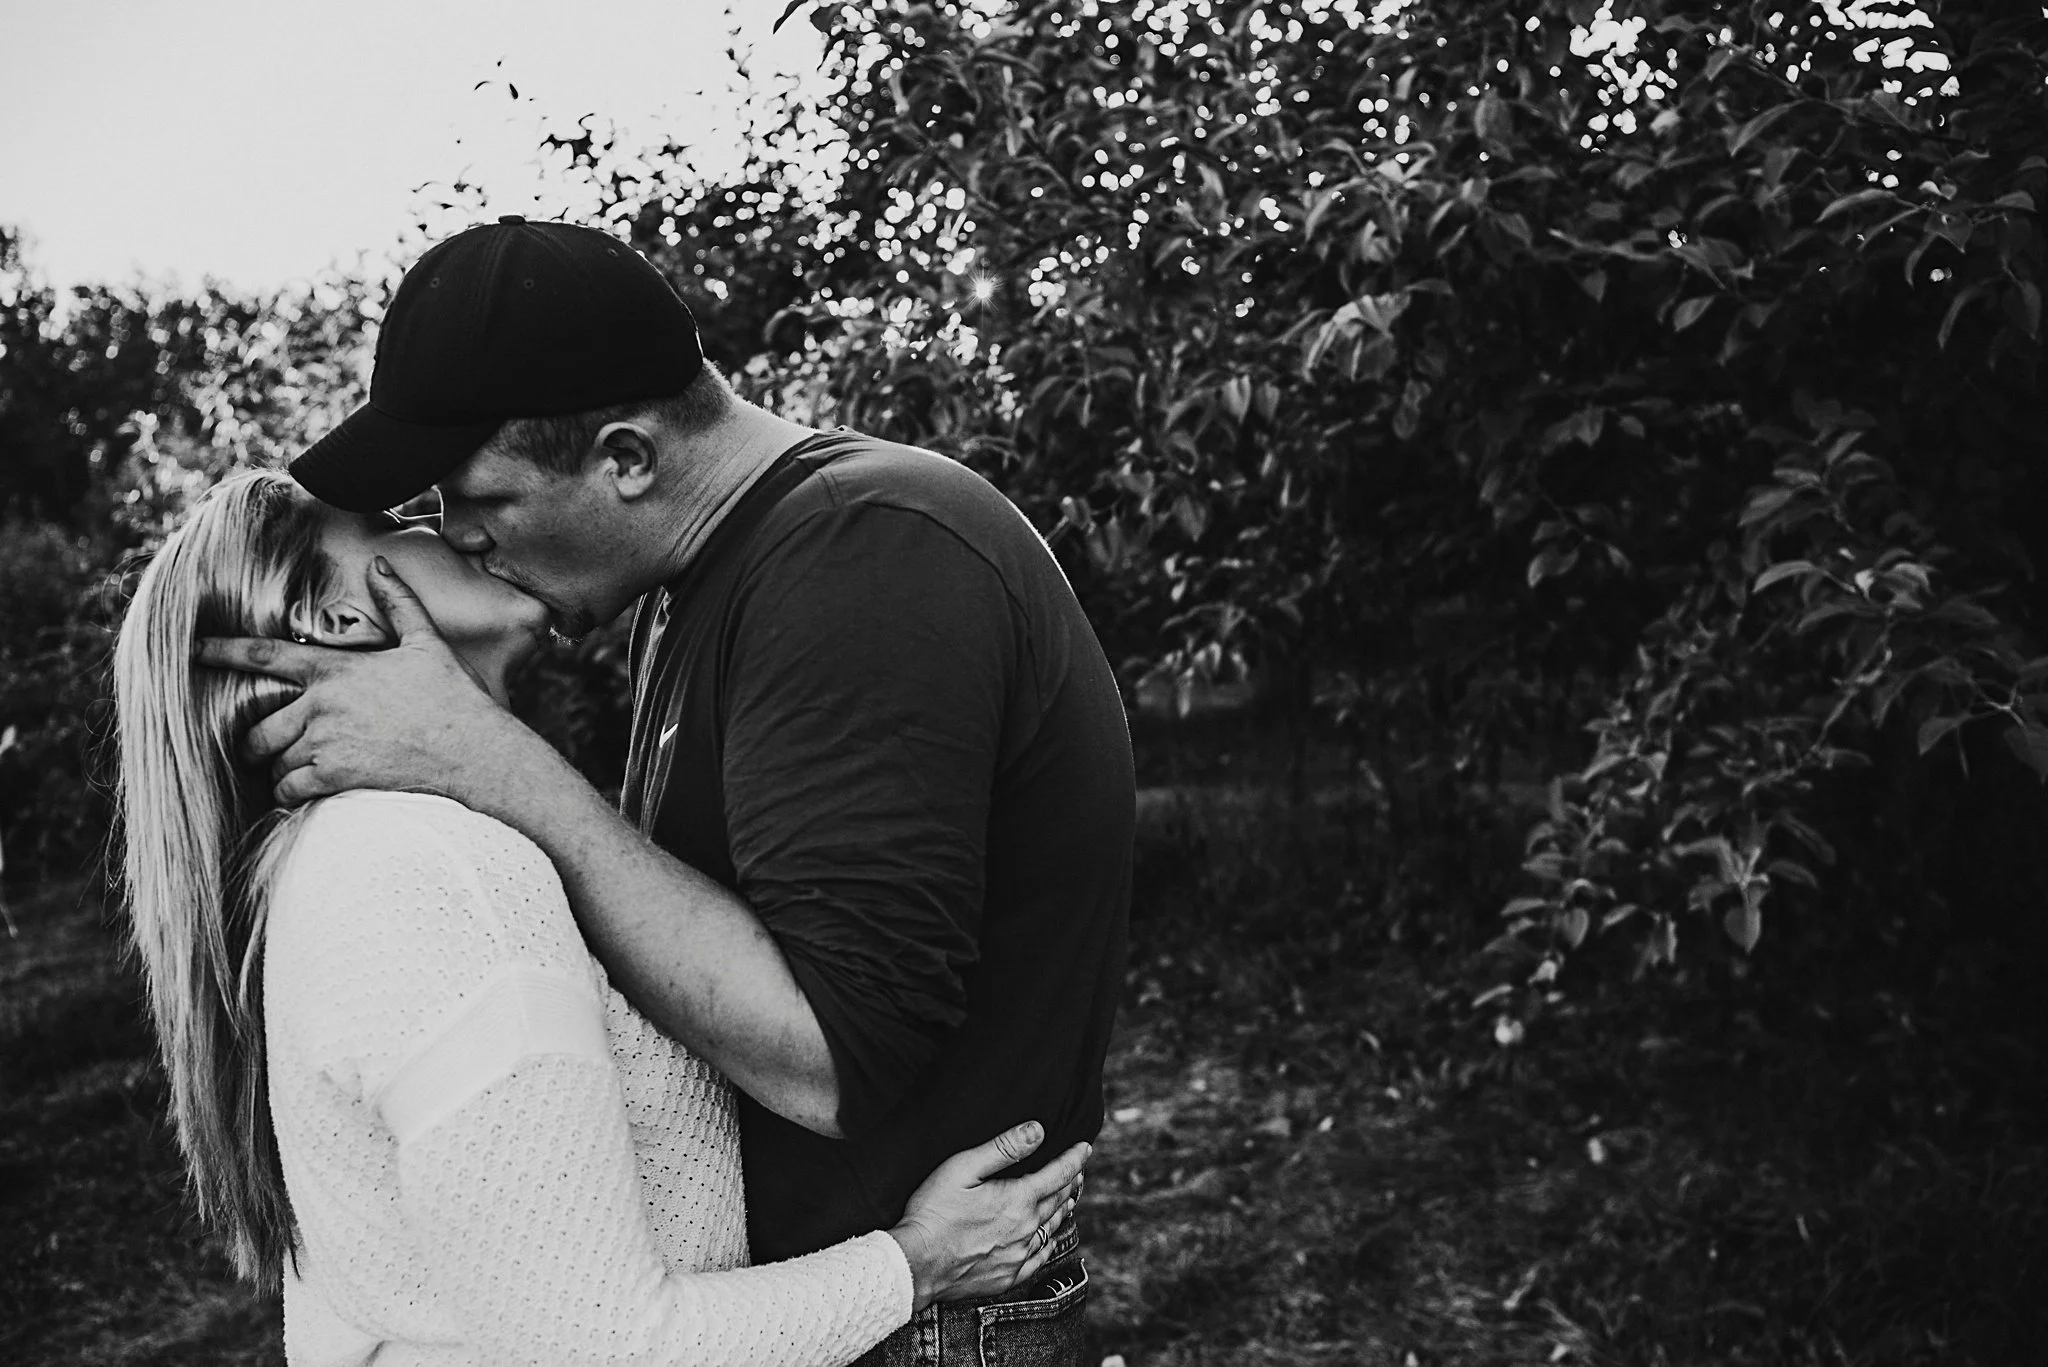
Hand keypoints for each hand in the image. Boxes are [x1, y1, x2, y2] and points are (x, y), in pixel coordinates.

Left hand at [194, 558, 523, 806]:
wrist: (473, 749)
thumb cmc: (454, 697)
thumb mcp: (427, 643)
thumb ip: (399, 602)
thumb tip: (381, 564)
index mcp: (335, 670)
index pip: (264, 656)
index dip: (222, 651)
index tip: (193, 649)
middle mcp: (320, 705)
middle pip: (257, 727)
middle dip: (255, 742)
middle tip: (267, 749)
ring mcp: (325, 742)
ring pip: (272, 760)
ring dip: (278, 768)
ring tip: (294, 772)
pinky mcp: (335, 776)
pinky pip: (288, 789)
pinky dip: (289, 794)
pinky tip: (303, 795)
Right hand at [886, 1121, 1089, 1313]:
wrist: (915, 1264)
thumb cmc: (932, 1212)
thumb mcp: (963, 1168)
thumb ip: (1003, 1148)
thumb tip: (1038, 1130)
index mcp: (1018, 1200)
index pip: (1059, 1174)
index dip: (1074, 1158)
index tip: (1085, 1147)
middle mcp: (1026, 1230)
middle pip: (1059, 1201)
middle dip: (1071, 1182)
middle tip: (1078, 1170)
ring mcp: (1018, 1257)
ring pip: (1052, 1229)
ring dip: (1063, 1210)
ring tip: (1068, 1198)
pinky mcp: (1007, 1277)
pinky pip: (1040, 1258)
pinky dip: (1049, 1242)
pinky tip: (1048, 1237)